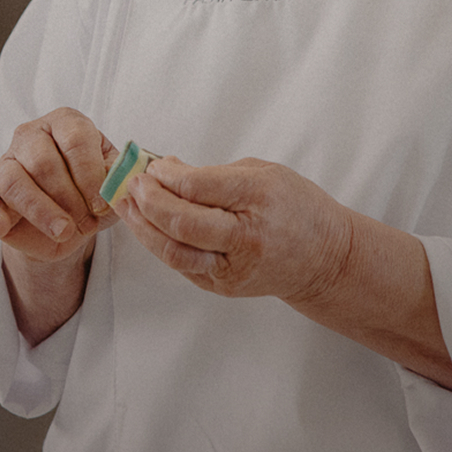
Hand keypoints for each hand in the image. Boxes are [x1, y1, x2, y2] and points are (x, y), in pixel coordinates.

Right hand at [0, 108, 120, 263]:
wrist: (70, 225)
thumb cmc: (93, 194)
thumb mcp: (113, 184)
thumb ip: (118, 178)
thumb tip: (120, 182)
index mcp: (66, 123)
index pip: (75, 138)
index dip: (90, 174)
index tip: (101, 203)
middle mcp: (31, 135)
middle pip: (43, 161)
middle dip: (69, 197)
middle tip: (86, 222)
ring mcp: (6, 162)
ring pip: (13, 180)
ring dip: (41, 211)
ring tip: (63, 231)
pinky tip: (0, 227)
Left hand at [118, 156, 352, 305]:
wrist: (325, 259)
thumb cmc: (295, 208)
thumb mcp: (262, 173)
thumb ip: (212, 173)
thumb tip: (165, 168)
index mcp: (260, 199)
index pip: (198, 187)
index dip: (166, 175)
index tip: (152, 165)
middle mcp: (247, 238)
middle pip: (182, 224)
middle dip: (148, 201)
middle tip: (133, 184)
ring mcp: (235, 268)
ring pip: (174, 252)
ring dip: (142, 227)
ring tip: (126, 205)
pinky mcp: (223, 286)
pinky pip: (181, 265)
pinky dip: (158, 243)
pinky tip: (144, 224)